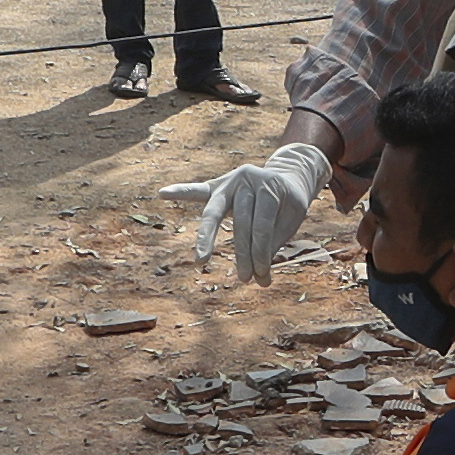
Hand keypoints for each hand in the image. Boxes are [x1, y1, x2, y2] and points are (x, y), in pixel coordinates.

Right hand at [174, 140, 330, 281]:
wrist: (288, 175)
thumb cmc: (288, 204)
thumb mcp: (290, 219)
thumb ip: (273, 242)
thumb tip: (260, 278)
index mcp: (270, 187)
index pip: (263, 225)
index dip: (263, 252)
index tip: (263, 276)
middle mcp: (247, 180)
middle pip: (241, 222)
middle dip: (243, 253)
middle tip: (244, 279)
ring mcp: (229, 182)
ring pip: (215, 212)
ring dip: (207, 238)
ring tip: (200, 258)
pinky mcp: (217, 186)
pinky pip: (198, 191)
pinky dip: (181, 192)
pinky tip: (163, 194)